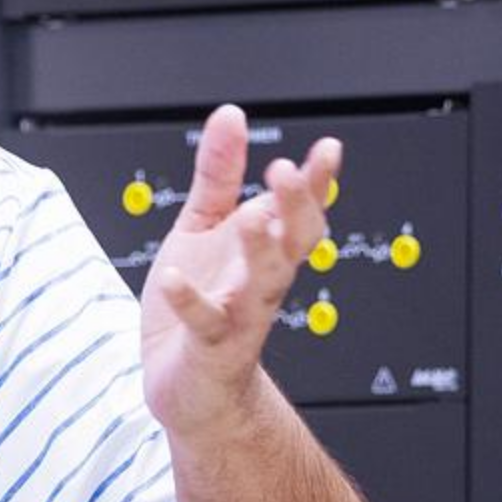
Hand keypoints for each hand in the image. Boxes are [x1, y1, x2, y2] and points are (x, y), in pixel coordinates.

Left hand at [139, 103, 336, 445]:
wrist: (191, 386)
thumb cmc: (200, 303)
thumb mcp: (204, 226)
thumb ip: (219, 173)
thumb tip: (231, 115)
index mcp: (266, 250)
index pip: (301, 211)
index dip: (318, 182)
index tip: (329, 149)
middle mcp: (261, 282)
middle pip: (293, 244)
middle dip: (295, 210)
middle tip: (287, 172)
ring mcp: (239, 315)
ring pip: (262, 285)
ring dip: (260, 254)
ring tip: (251, 220)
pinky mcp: (209, 347)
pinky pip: (204, 324)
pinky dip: (190, 302)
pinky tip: (172, 279)